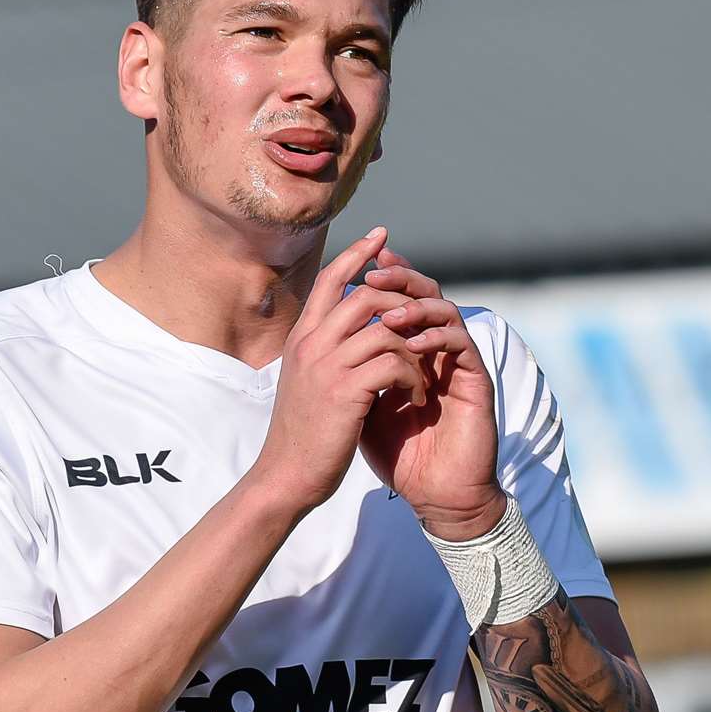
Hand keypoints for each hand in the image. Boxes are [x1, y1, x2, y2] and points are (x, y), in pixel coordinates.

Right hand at [251, 227, 439, 514]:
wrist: (286, 475)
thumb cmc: (302, 433)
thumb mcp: (306, 380)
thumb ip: (324, 351)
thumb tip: (349, 329)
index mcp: (301, 338)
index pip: (329, 279)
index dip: (356, 254)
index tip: (381, 235)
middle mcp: (311, 344)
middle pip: (363, 294)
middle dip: (400, 300)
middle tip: (424, 317)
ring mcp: (327, 366)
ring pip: (384, 327)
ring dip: (413, 346)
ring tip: (422, 372)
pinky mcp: (347, 391)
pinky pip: (395, 362)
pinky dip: (414, 376)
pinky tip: (416, 396)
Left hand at [359, 246, 505, 539]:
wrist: (433, 494)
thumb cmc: (398, 453)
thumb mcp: (361, 405)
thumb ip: (347, 371)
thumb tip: (314, 339)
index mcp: (409, 350)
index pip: (398, 299)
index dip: (381, 278)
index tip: (357, 264)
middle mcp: (436, 350)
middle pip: (424, 293)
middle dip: (399, 279)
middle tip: (374, 273)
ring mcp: (457, 363)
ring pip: (445, 311)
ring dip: (416, 306)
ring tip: (390, 316)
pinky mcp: (476, 382)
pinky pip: (462, 345)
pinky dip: (437, 338)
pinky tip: (414, 344)